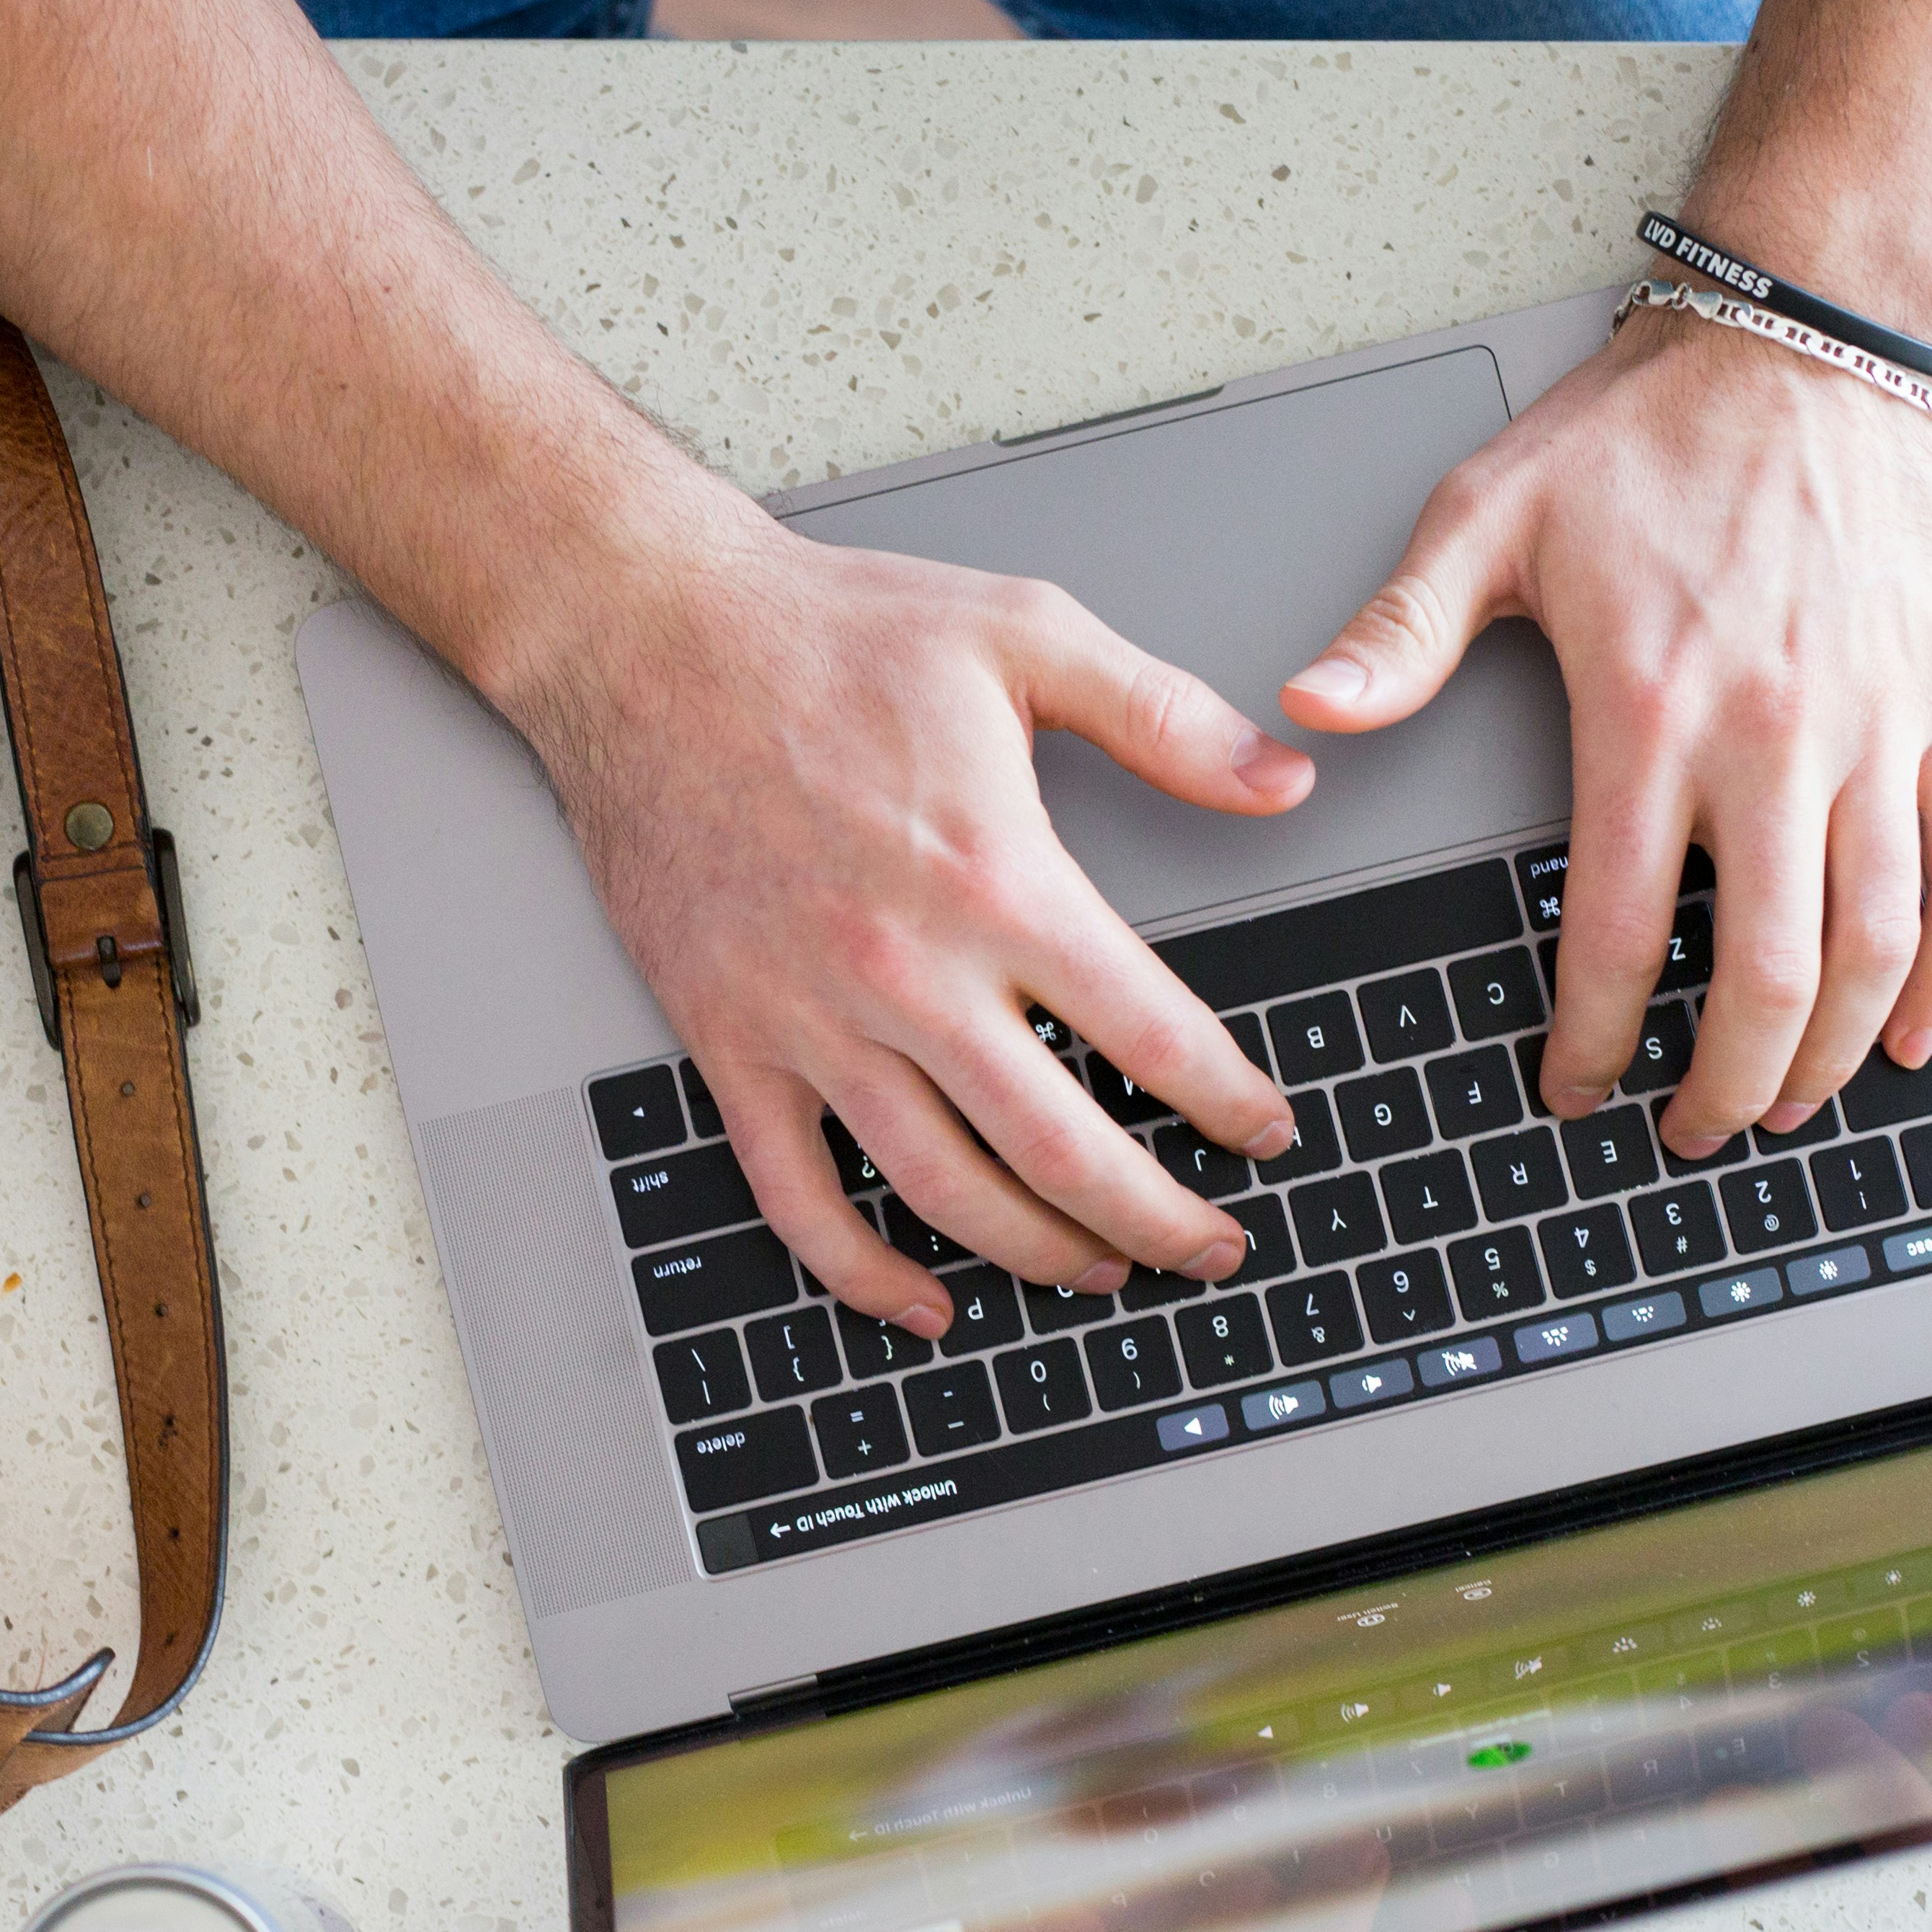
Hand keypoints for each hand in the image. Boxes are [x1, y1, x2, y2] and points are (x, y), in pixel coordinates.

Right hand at [509, 521, 1314, 1335]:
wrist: (647, 637)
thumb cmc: (824, 631)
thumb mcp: (1025, 634)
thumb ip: (1166, 716)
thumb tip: (1284, 777)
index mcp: (998, 878)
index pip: (1151, 1034)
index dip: (1229, 1102)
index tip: (1263, 1130)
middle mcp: (908, 971)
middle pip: (1062, 1149)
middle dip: (1158, 1220)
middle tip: (1211, 1247)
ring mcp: (811, 1018)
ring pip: (943, 1191)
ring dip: (1037, 1256)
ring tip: (1101, 1273)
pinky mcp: (729, 1038)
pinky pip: (796, 1193)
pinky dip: (861, 1272)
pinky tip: (920, 1300)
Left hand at [1279, 306, 1931, 1158]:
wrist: (1814, 331)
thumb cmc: (1655, 425)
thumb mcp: (1490, 515)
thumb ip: (1399, 635)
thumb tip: (1305, 713)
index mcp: (1651, 712)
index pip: (1615, 930)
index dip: (1593, 1039)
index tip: (1574, 1087)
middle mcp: (1774, 737)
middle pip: (1765, 973)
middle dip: (1728, 1085)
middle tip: (1693, 1130)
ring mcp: (1879, 727)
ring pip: (1877, 944)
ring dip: (1835, 1052)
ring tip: (1792, 1103)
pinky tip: (1918, 1030)